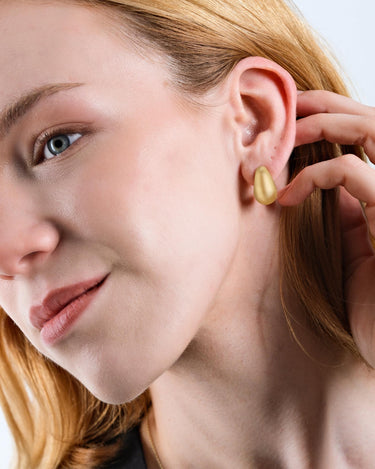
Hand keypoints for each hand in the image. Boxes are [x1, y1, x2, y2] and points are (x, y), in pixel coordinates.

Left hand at [278, 90, 374, 366]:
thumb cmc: (372, 303)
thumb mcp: (354, 249)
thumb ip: (348, 214)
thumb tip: (318, 183)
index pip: (368, 132)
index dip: (332, 113)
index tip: (292, 113)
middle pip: (372, 118)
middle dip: (326, 104)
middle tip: (286, 106)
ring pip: (373, 128)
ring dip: (324, 122)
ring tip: (286, 135)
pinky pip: (355, 173)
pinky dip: (317, 175)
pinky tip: (288, 195)